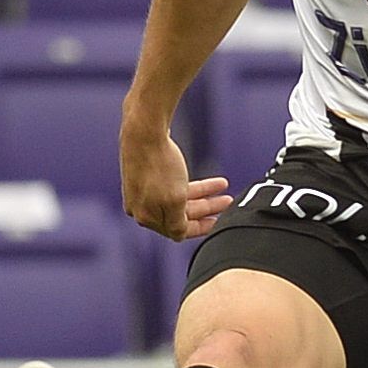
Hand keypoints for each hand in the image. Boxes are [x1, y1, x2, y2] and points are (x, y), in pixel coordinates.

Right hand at [121, 120, 230, 240]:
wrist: (143, 131)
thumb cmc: (159, 166)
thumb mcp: (174, 201)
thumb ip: (179, 224)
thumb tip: (180, 236)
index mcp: (146, 217)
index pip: (178, 231)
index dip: (201, 227)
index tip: (219, 221)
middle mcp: (141, 207)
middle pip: (179, 214)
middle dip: (206, 208)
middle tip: (227, 200)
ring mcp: (142, 190)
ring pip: (177, 197)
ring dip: (203, 193)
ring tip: (222, 184)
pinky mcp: (145, 174)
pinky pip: (172, 185)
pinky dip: (189, 183)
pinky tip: (203, 178)